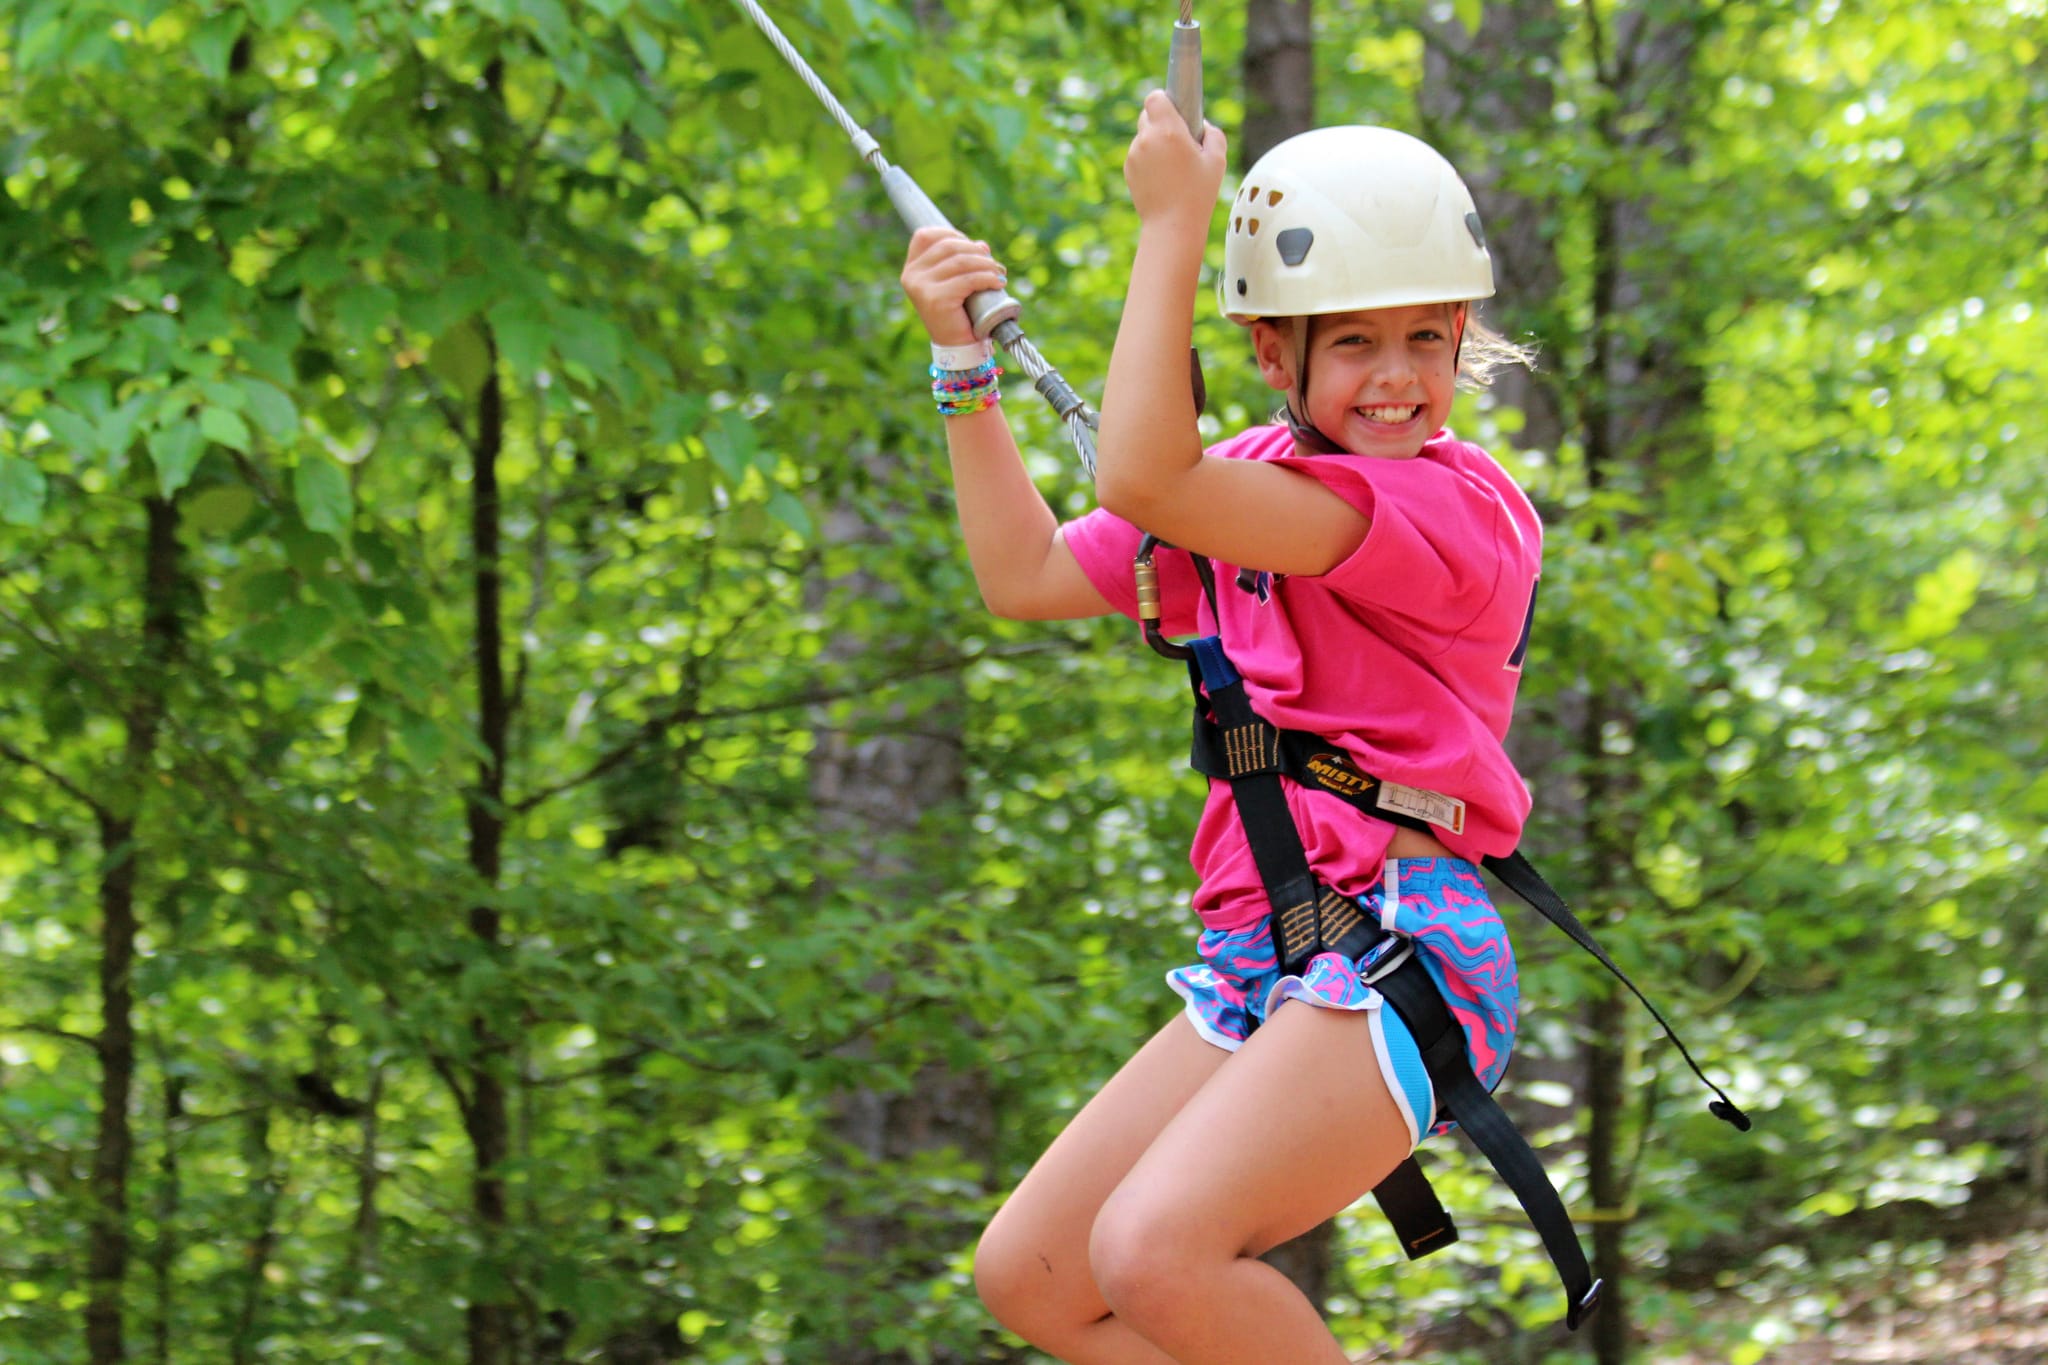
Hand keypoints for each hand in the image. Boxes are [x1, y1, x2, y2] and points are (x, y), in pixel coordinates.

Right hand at [899, 227, 1008, 347]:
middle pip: (948, 246)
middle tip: (994, 264)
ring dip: (986, 265)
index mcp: (912, 269)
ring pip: (961, 261)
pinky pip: (968, 279)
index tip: (973, 248)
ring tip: (999, 274)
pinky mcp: (936, 299)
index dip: (953, 235)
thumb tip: (981, 245)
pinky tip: (997, 283)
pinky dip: (987, 278)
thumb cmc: (959, 312)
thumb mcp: (958, 280)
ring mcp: (921, 287)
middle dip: (976, 251)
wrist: (958, 348)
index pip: (926, 235)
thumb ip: (964, 260)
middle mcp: (912, 275)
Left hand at [1123, 90, 1226, 230]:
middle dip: (1162, 121)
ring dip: (1156, 142)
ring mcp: (1134, 155)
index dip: (1165, 100)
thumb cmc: (1198, 193)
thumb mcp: (1217, 160)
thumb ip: (1213, 134)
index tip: (1177, 110)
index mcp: (1168, 130)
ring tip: (1174, 164)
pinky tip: (1164, 176)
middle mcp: (1146, 139)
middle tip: (1180, 139)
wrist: (1172, 225)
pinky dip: (1149, 159)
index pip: (1155, 97)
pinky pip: (1139, 154)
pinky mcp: (1128, 170)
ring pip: (1143, 136)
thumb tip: (1203, 126)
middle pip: (1148, 114)